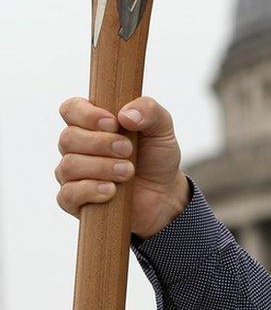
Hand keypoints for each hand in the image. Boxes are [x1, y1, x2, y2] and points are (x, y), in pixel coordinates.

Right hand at [55, 96, 189, 238]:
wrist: (164, 193)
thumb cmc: (156, 156)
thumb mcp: (162, 128)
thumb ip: (149, 110)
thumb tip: (125, 114)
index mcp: (92, 123)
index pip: (71, 109)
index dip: (86, 114)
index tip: (113, 123)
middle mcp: (76, 147)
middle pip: (68, 138)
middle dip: (101, 144)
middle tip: (128, 150)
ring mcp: (72, 174)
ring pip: (69, 166)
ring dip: (102, 167)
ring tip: (128, 171)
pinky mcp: (73, 200)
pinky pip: (67, 194)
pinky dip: (90, 190)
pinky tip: (111, 191)